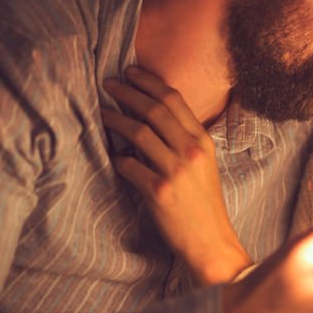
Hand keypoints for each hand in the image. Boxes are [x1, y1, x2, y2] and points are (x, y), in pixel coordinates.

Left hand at [101, 66, 251, 285]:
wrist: (210, 240)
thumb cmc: (204, 202)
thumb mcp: (204, 164)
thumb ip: (183, 140)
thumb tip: (151, 119)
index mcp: (203, 140)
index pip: (174, 100)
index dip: (149, 82)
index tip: (131, 72)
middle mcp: (191, 151)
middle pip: (154, 110)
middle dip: (128, 93)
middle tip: (109, 84)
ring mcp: (176, 171)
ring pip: (139, 133)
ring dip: (116, 119)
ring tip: (102, 112)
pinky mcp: (159, 192)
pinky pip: (129, 166)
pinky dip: (117, 158)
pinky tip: (111, 156)